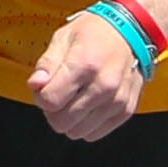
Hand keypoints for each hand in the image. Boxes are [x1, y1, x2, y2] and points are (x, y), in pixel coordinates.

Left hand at [28, 7, 145, 139]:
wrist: (132, 32)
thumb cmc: (93, 34)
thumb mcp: (62, 38)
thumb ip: (46, 65)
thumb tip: (35, 85)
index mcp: (84, 65)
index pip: (49, 101)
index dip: (41, 96)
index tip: (46, 85)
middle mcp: (104, 86)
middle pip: (61, 121)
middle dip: (53, 110)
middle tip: (59, 93)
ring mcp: (117, 101)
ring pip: (77, 131)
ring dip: (70, 119)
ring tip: (74, 98)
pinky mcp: (126, 110)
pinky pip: (95, 134)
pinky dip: (86, 124)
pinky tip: (88, 106)